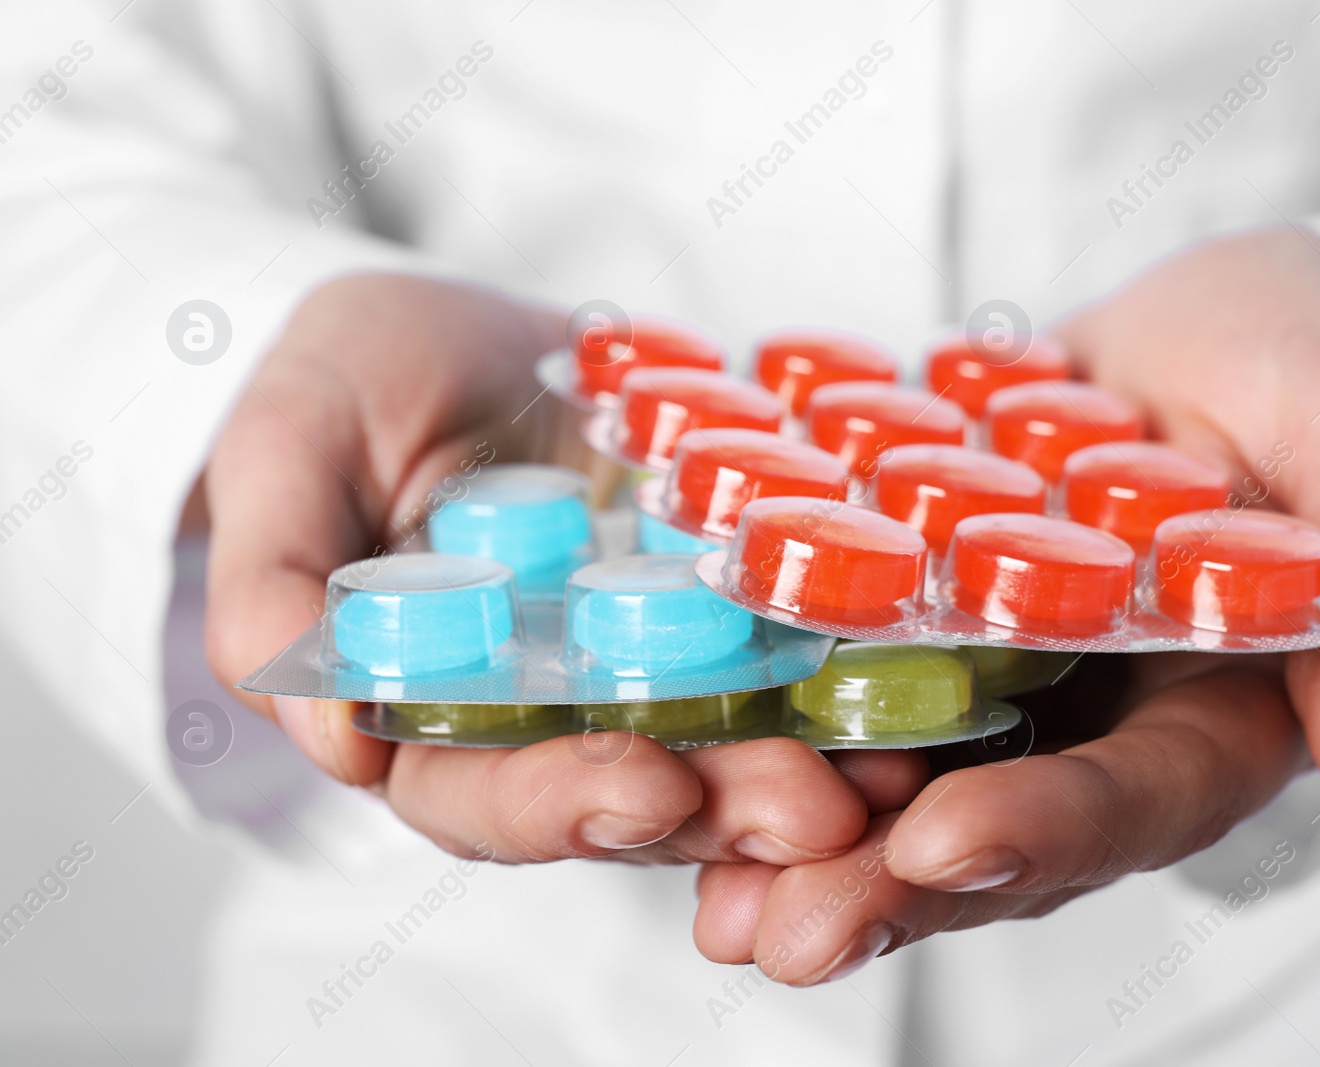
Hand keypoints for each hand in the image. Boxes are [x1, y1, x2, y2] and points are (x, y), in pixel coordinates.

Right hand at [204, 273, 925, 865]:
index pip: (483, 794)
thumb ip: (277, 579)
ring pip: (727, 747)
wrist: (460, 332)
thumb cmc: (348, 384)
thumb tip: (330, 737)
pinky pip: (791, 656)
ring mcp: (652, 666)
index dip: (560, 802)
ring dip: (808, 769)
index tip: (646, 787)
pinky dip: (846, 680)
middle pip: (633, 795)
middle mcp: (553, 715)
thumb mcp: (290, 445)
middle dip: (722, 808)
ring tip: (883, 771)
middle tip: (811, 808)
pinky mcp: (730, 607)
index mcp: (433, 708)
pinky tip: (914, 680)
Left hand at [691, 227, 1319, 982]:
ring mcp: (992, 682)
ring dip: (797, 845)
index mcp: (1213, 709)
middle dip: (883, 890)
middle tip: (777, 933)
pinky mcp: (911, 622)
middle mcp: (1089, 722)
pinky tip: (669, 747)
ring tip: (702, 890)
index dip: (1046, 830)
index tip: (941, 848)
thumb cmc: (1309, 359)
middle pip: (992, 832)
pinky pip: (831, 682)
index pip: (1136, 798)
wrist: (1200, 320)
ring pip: (894, 783)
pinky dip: (763, 718)